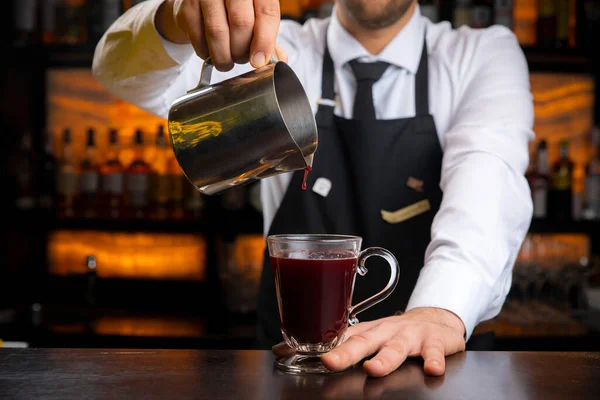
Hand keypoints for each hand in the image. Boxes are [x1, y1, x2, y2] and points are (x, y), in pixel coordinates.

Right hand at [155, 0, 286, 70]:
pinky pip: (198, 36)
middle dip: (242, 50)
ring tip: (226, 63)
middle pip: (242, 23)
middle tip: (241, 59)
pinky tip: (209, 54)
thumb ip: (268, 38)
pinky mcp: (188, 4)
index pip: (267, 12)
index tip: (259, 61)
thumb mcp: (255, 19)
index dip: (265, 41)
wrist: (198, 2)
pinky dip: (205, 53)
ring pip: (218, 31)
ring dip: (223, 56)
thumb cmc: (232, 11)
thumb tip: (280, 60)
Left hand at [272, 307, 465, 377]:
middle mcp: (384, 331)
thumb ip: (336, 344)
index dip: (317, 345)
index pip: (338, 336)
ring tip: (374, 369)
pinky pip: (434, 352)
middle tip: (329, 362)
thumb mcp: (366, 335)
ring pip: (396, 347)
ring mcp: (409, 336)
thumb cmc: (394, 332)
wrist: (435, 321)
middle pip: (363, 341)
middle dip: (345, 353)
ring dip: (385, 358)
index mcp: (366, 330)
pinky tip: (431, 369)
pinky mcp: (433, 342)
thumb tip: (283, 350)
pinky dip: (433, 360)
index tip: (294, 351)